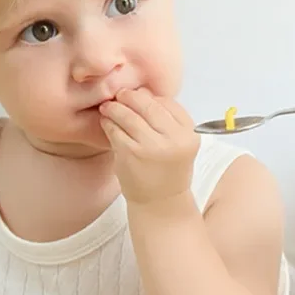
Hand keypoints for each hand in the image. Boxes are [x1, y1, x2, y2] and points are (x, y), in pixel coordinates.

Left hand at [99, 87, 199, 205]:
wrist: (160, 202)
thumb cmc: (167, 171)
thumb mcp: (178, 144)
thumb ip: (166, 121)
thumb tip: (141, 92)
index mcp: (188, 134)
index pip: (169, 103)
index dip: (150, 96)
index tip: (139, 94)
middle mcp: (173, 138)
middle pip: (148, 105)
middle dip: (130, 96)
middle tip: (119, 94)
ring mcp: (151, 146)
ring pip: (129, 115)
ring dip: (115, 108)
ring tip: (108, 107)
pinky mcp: (131, 154)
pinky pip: (116, 130)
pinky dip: (108, 124)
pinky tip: (106, 122)